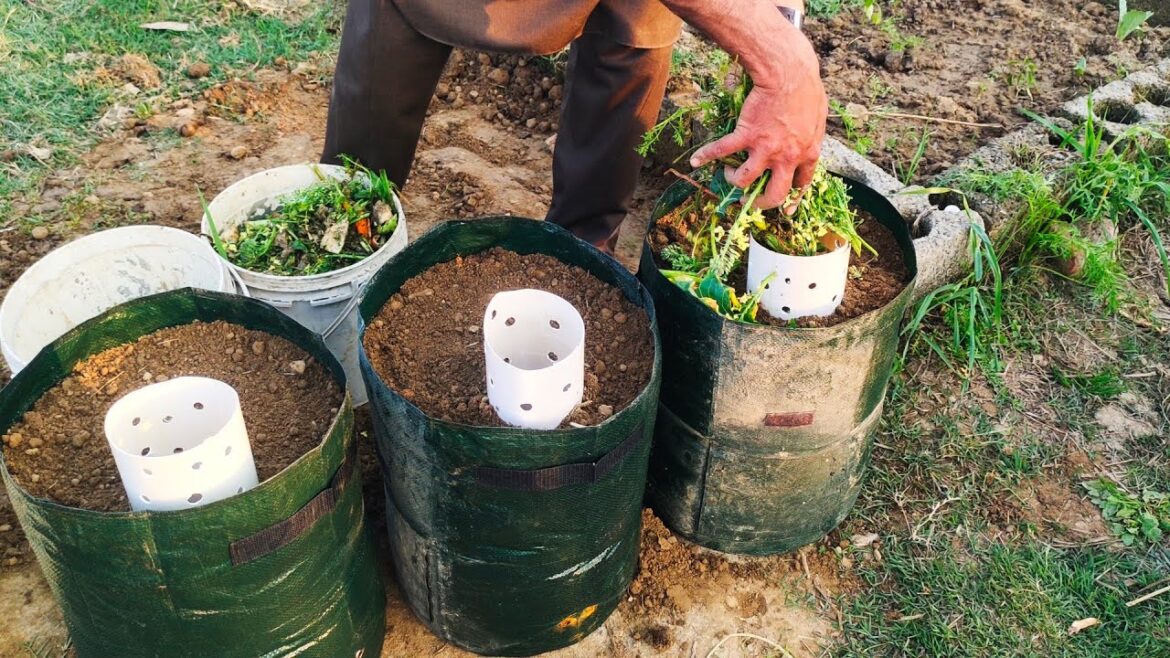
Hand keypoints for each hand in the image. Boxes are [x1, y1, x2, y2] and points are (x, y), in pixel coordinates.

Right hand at [689, 46, 826, 209]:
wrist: (789, 72)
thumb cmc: (806, 86)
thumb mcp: (818, 116)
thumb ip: (811, 133)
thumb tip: (806, 135)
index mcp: (808, 152)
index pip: (801, 184)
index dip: (791, 197)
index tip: (784, 206)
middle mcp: (787, 157)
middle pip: (775, 194)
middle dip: (761, 202)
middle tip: (750, 199)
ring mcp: (766, 148)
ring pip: (745, 179)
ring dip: (734, 179)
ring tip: (728, 172)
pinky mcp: (746, 135)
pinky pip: (723, 150)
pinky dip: (706, 155)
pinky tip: (696, 160)